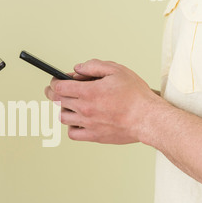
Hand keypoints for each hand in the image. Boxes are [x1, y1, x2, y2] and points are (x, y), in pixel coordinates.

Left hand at [45, 59, 163, 143]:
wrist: (148, 119)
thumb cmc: (136, 96)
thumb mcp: (117, 70)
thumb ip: (94, 66)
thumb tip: (78, 69)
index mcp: (89, 92)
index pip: (59, 87)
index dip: (54, 82)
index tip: (55, 81)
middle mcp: (85, 109)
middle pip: (58, 101)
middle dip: (53, 93)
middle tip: (54, 90)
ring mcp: (88, 124)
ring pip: (63, 117)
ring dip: (63, 109)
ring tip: (70, 105)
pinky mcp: (94, 136)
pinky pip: (72, 133)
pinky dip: (71, 127)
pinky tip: (77, 120)